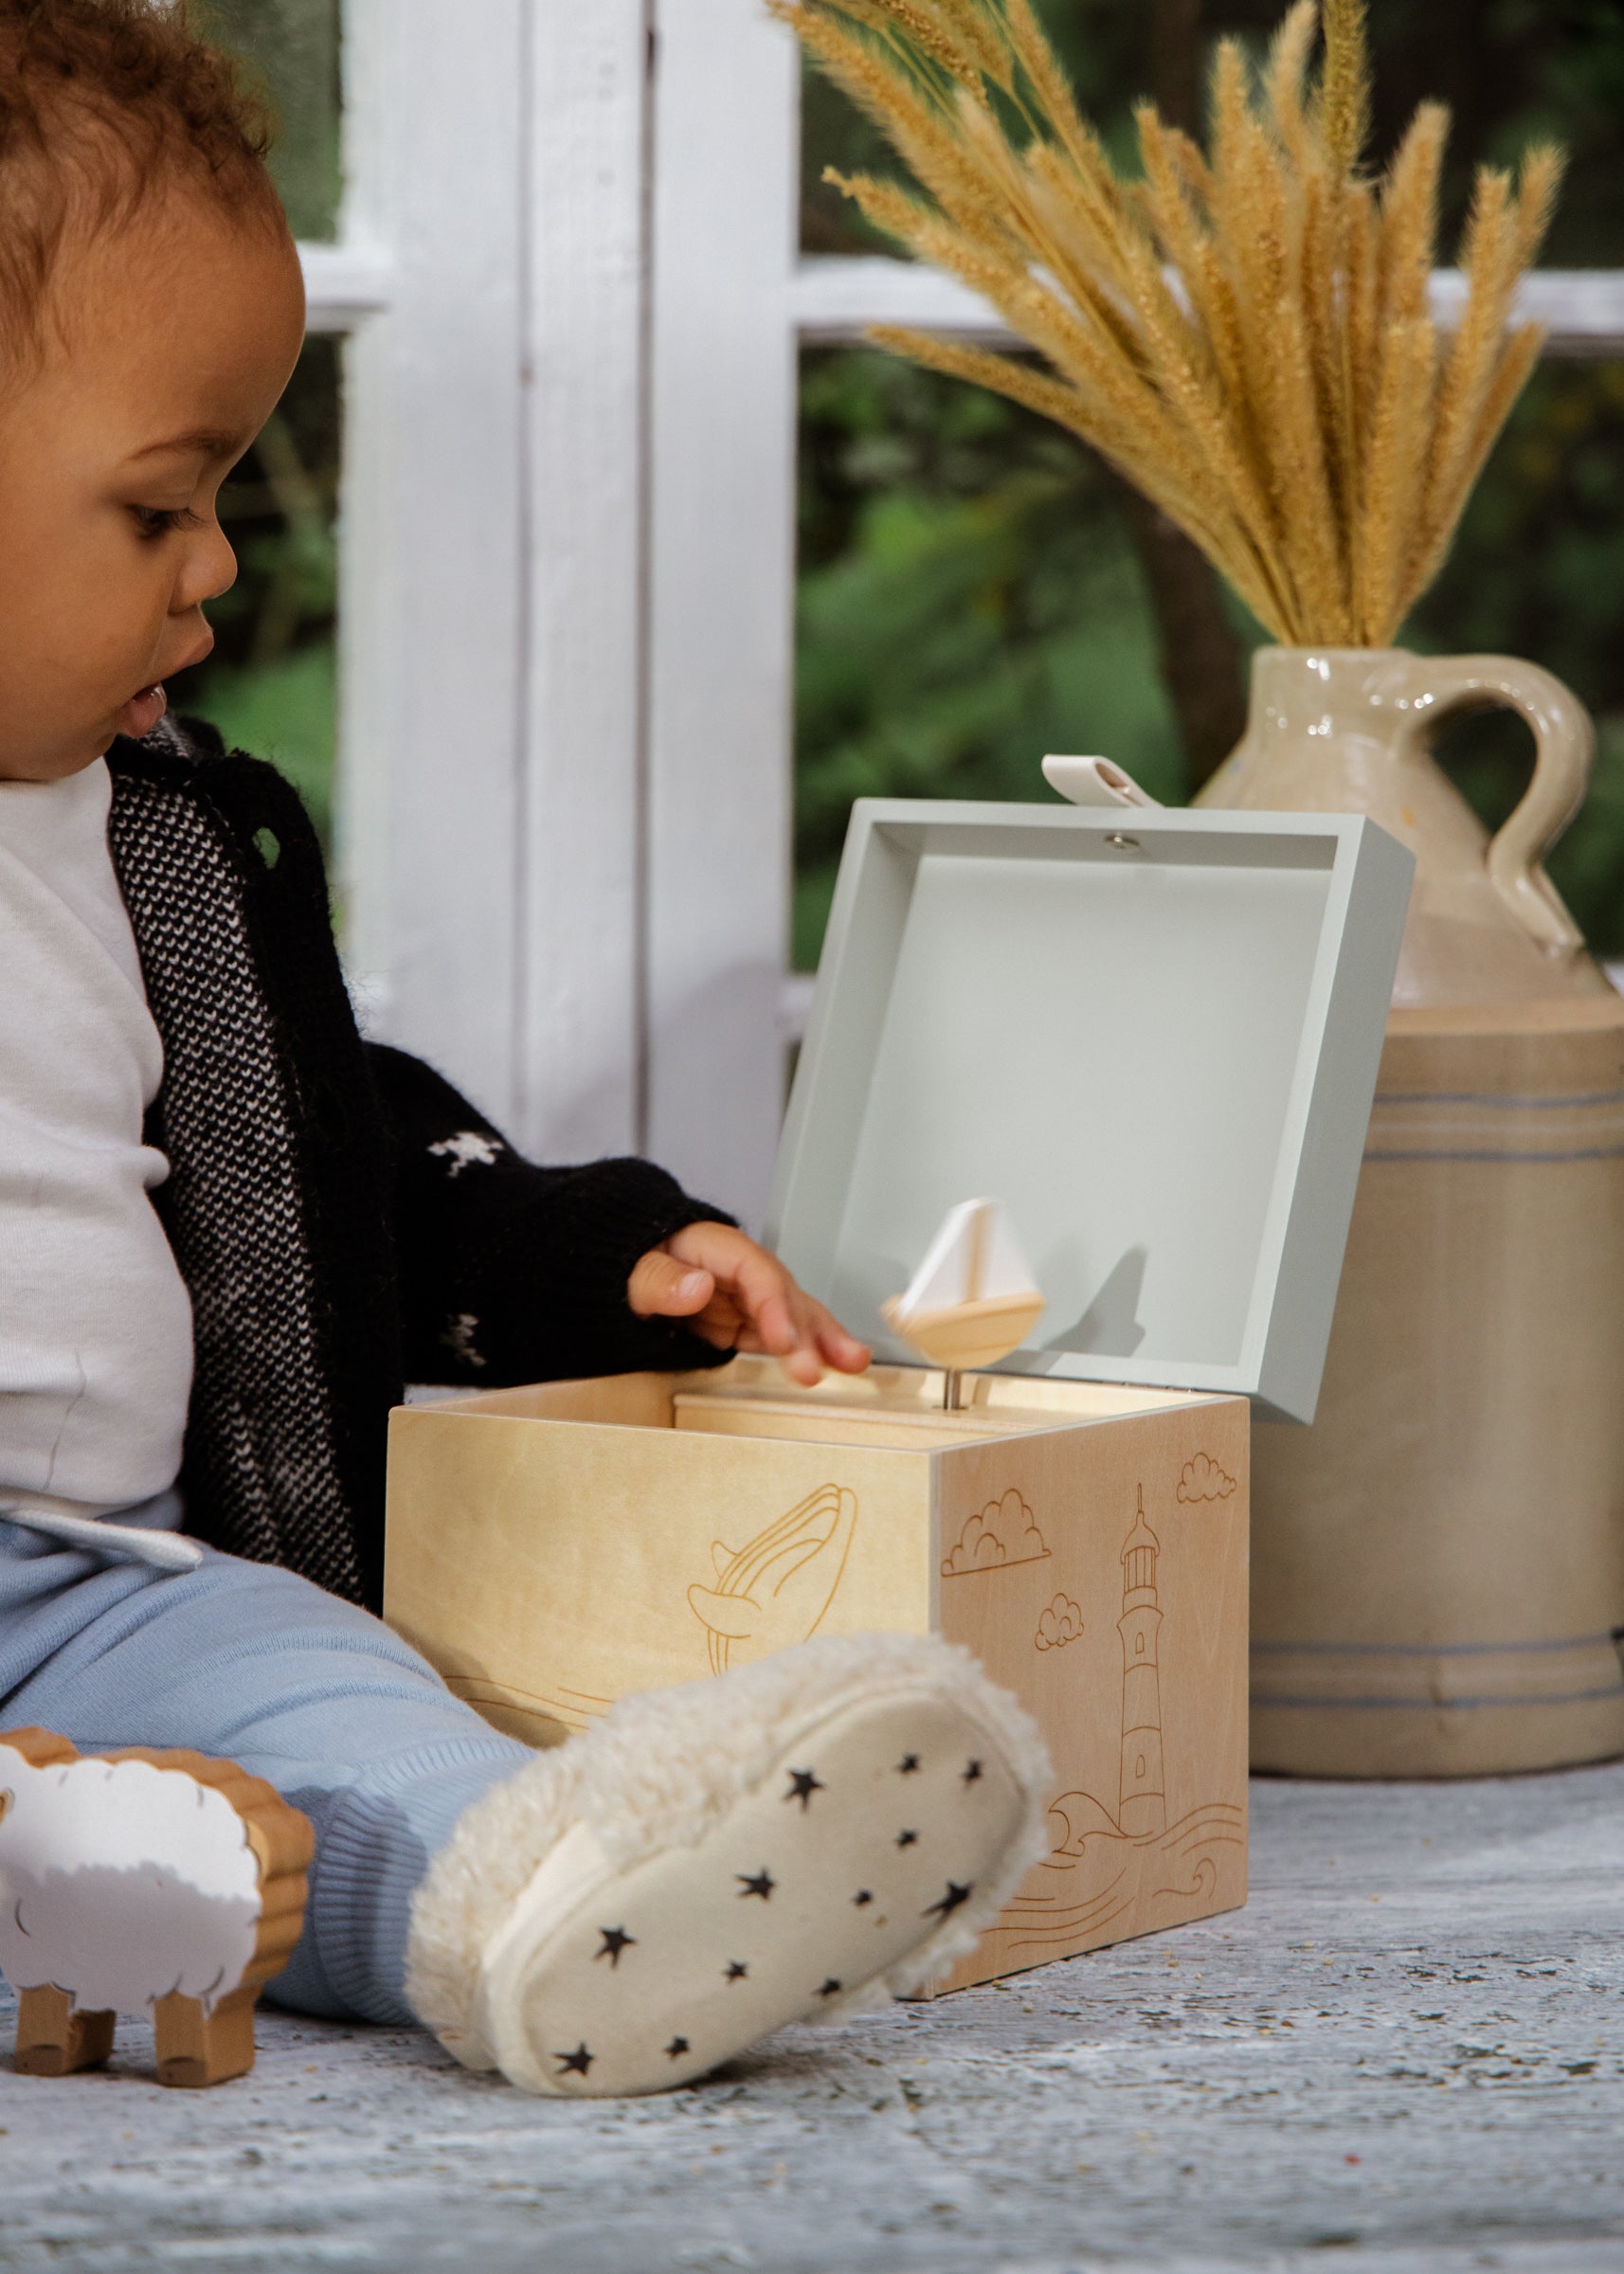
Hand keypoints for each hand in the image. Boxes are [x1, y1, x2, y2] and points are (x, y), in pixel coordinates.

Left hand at [627, 1221, 870, 1387]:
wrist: (612, 1266)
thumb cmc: (623, 1260)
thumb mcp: (627, 1270)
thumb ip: (658, 1279)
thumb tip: (698, 1285)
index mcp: (713, 1246)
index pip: (755, 1272)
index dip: (773, 1305)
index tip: (782, 1339)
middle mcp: (738, 1269)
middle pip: (782, 1293)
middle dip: (805, 1331)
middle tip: (816, 1367)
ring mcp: (742, 1295)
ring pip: (792, 1312)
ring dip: (822, 1338)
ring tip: (853, 1362)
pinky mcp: (741, 1319)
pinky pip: (778, 1332)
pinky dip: (805, 1347)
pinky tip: (831, 1363)